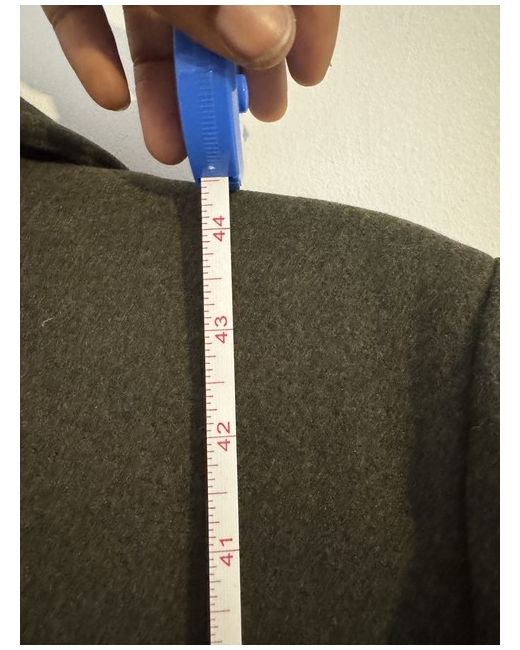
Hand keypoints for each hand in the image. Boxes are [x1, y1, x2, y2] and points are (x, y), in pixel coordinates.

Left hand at [42, 5, 339, 164]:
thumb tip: (270, 38)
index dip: (308, 19)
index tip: (305, 75)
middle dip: (234, 70)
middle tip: (245, 119)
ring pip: (155, 12)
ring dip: (166, 82)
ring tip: (173, 139)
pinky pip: (87, 4)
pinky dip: (97, 49)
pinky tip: (112, 92)